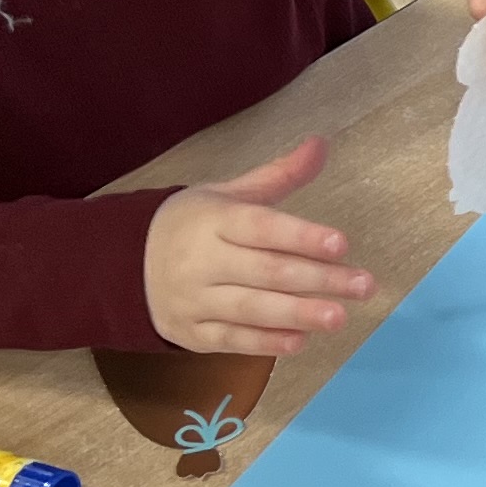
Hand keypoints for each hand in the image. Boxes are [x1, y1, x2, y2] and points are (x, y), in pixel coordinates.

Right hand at [142, 137, 374, 356]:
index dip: (301, 236)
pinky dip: (266, 342)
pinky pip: (231, 340)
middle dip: (319, 279)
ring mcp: (193, 299)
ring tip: (340, 316)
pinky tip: (300, 340)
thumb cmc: (193, 225)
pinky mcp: (190, 333)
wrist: (121, 264)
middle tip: (364, 285)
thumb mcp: (228, 195)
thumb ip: (278, 175)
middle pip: (266, 271)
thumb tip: (321, 144)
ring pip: (251, 309)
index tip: (342, 243)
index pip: (262, 228)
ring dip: (298, 314)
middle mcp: (201, 260)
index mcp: (213, 220)